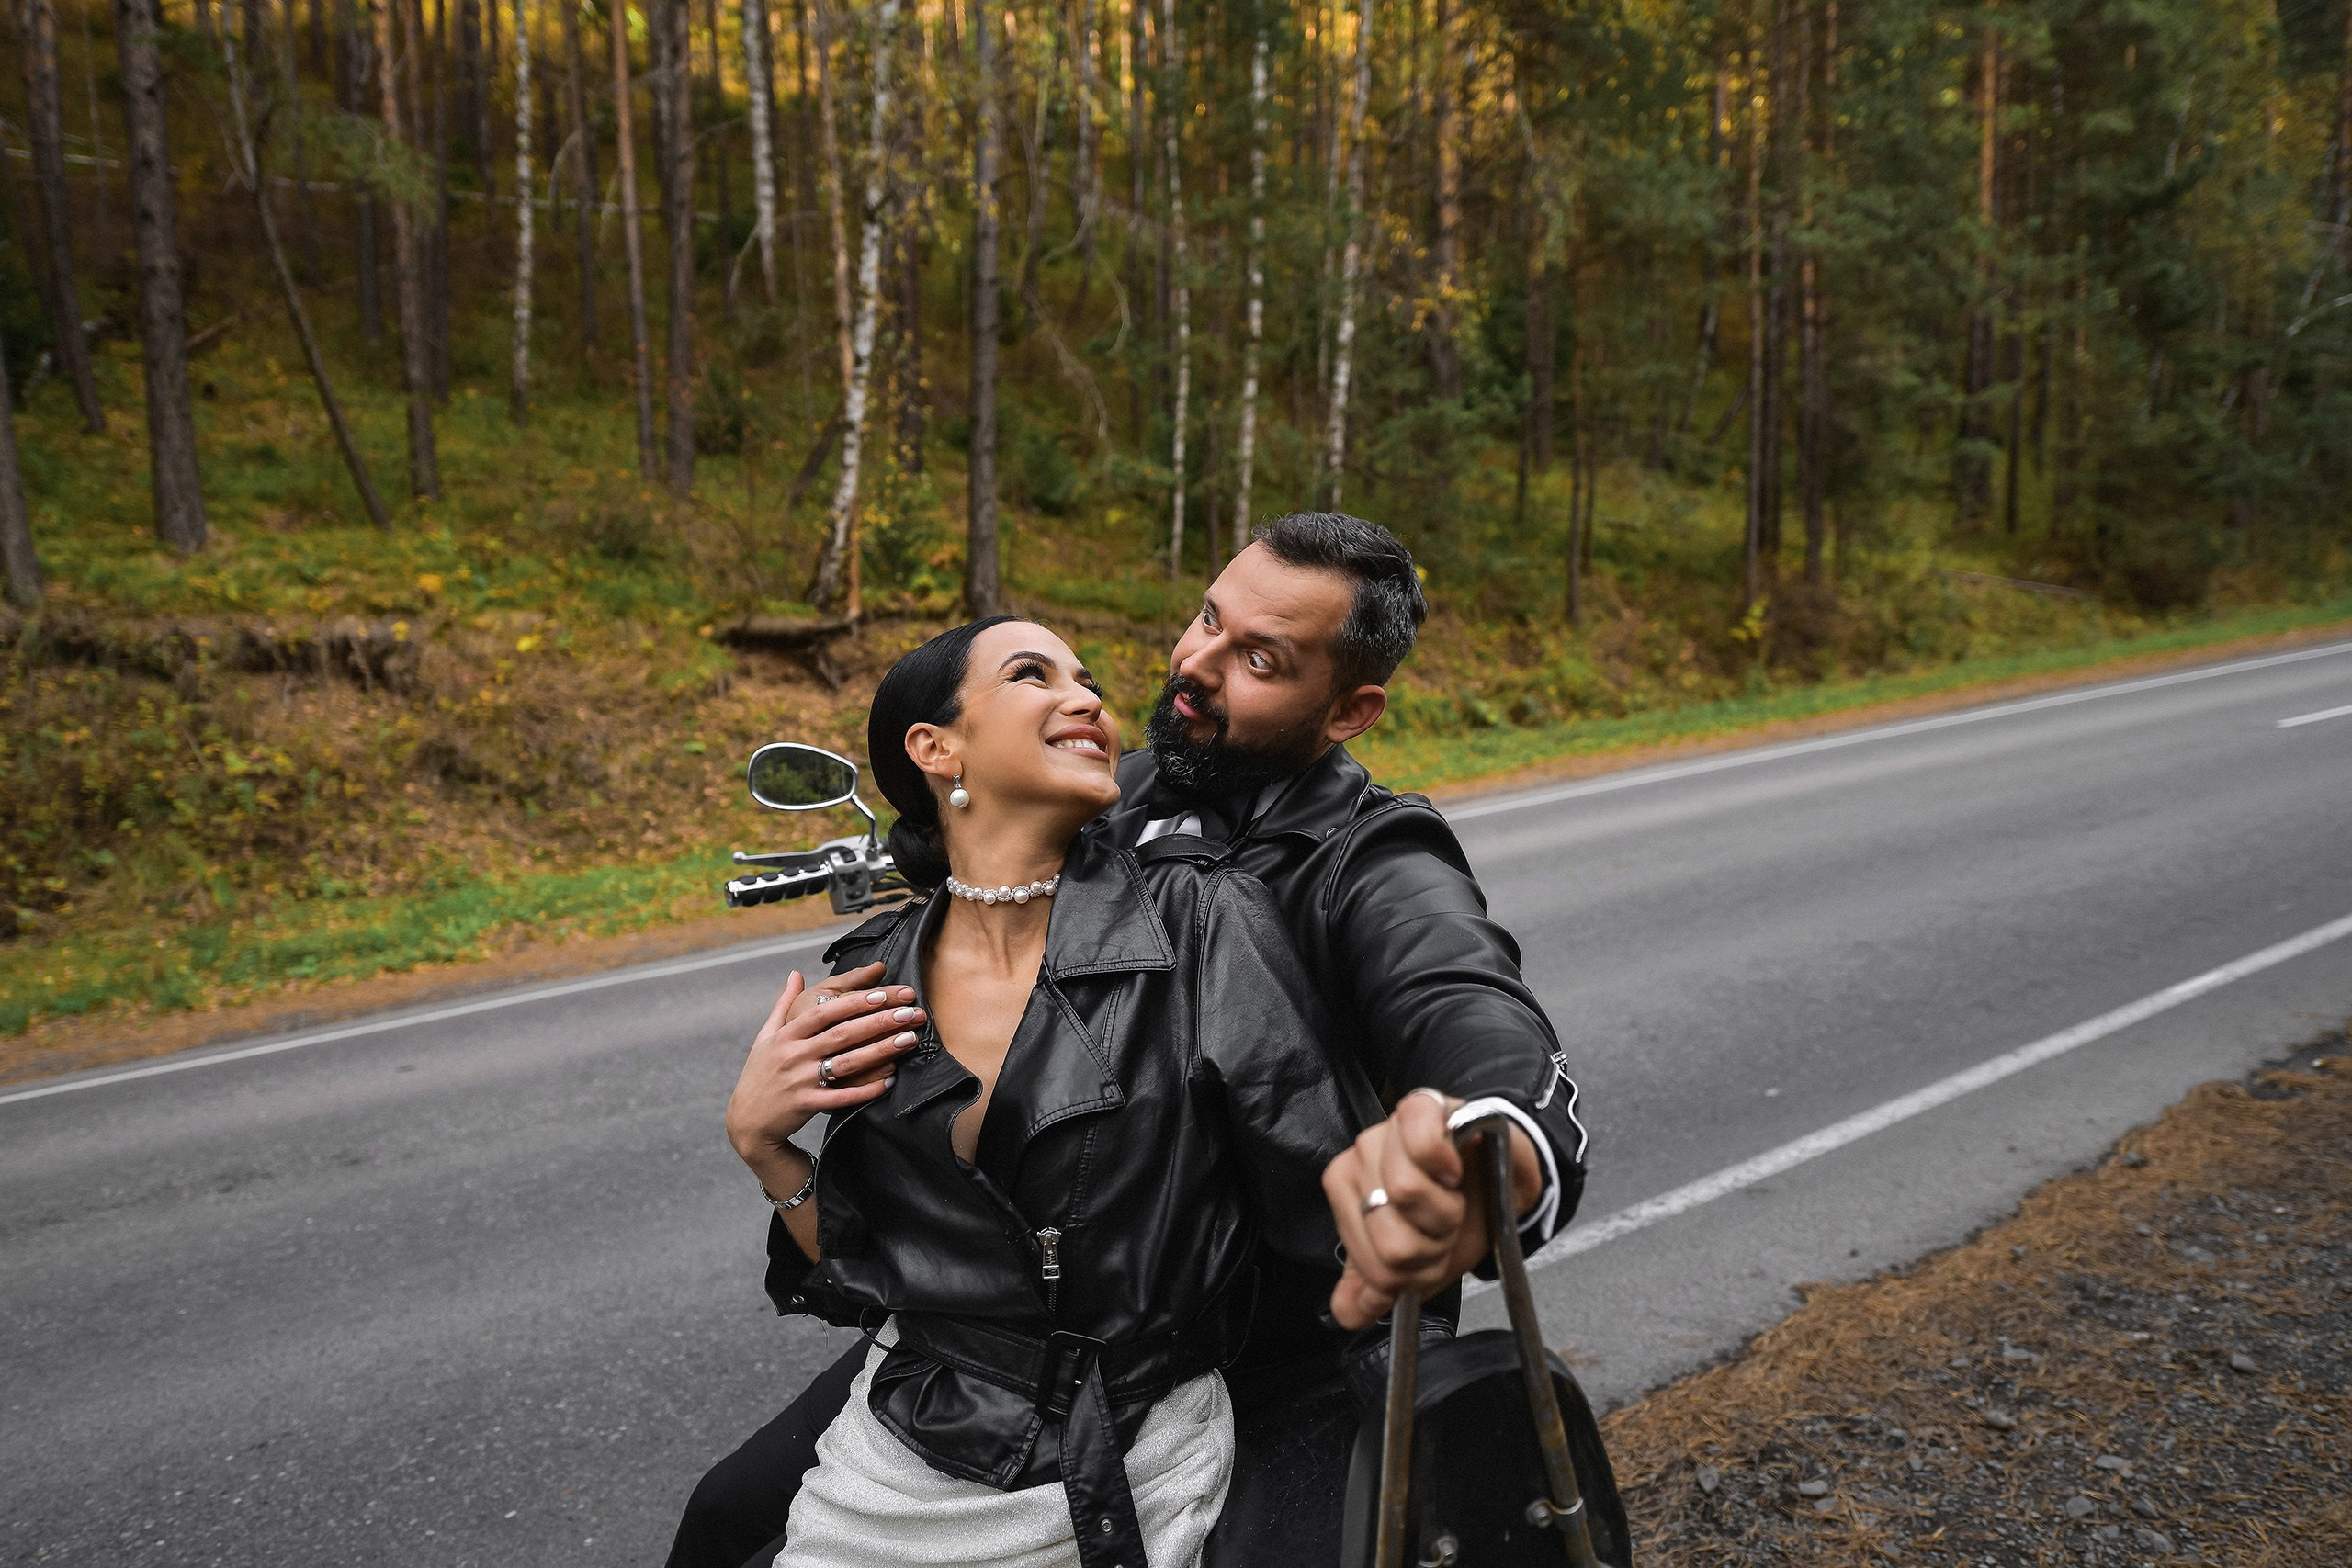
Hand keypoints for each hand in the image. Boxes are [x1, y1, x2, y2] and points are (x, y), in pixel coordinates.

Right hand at [726, 969, 921, 1196]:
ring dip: (881, 1050)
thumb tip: (795, 973)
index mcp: (785, 1035)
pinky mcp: (808, 1104)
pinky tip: (891, 1079)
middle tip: (909, 1013)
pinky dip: (867, 1088)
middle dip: (878, 1022)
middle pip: (841, 1034)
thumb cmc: (759, 1074)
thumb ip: (784, 1004)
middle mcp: (792, 1055)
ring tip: (908, 1040)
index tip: (882, 994)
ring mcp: (801, 1081)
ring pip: (847, 1063)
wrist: (747, 1122)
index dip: (853, 1002)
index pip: (823, 1012)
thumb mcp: (765, 1037)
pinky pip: (844, 1096)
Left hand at [1323, 1091, 1544, 1330]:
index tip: (1431, 1251)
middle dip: (1432, 1243)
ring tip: (1453, 1198)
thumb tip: (1347, 1313)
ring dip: (1445, 1209)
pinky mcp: (1421, 1105)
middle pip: (1390, 1236)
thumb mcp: (1419, 1260)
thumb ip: (1377, 1286)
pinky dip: (1445, 1163)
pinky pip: (1420, 1142)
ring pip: (1405, 1193)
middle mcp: (1359, 1159)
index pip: (1371, 1264)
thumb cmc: (1462, 1212)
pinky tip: (1453, 1167)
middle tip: (1445, 1225)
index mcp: (1347, 1195)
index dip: (1415, 1270)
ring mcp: (1386, 1131)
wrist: (1504, 1177)